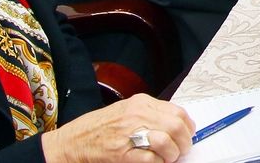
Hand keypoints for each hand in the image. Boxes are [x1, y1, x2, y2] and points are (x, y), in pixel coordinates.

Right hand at [41, 94, 194, 162]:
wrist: (72, 143)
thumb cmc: (98, 128)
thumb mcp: (126, 111)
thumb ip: (150, 114)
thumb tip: (176, 126)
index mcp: (141, 103)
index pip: (178, 112)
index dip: (187, 127)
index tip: (187, 135)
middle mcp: (137, 115)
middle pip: (176, 127)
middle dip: (184, 142)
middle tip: (180, 151)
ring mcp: (129, 134)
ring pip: (167, 142)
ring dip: (171, 155)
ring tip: (167, 159)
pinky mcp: (122, 154)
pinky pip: (151, 159)